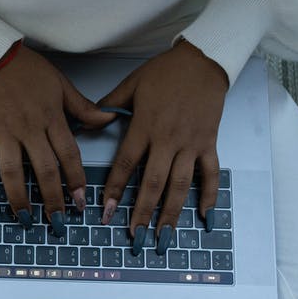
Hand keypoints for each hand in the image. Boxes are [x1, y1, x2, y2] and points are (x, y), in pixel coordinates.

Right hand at [0, 45, 114, 233]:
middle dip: (52, 199)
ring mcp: (3, 132)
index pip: (68, 154)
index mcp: (51, 117)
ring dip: (19, 198)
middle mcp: (28, 128)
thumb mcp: (61, 85)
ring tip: (25, 218)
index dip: (76, 180)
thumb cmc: (28, 70)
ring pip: (11, 171)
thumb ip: (83, 108)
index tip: (80, 202)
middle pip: (43, 169)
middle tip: (58, 222)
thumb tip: (110, 119)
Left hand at [96, 40, 228, 252]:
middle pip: (153, 182)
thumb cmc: (165, 71)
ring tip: (164, 237)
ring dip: (171, 213)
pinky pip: (210, 173)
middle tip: (135, 237)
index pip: (126, 164)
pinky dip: (209, 195)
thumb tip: (87, 120)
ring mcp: (191, 143)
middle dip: (142, 212)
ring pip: (180, 184)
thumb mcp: (132, 83)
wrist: (204, 60)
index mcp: (145, 126)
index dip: (114, 190)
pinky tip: (204, 216)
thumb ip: (109, 104)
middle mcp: (168, 140)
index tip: (105, 212)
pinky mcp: (209, 143)